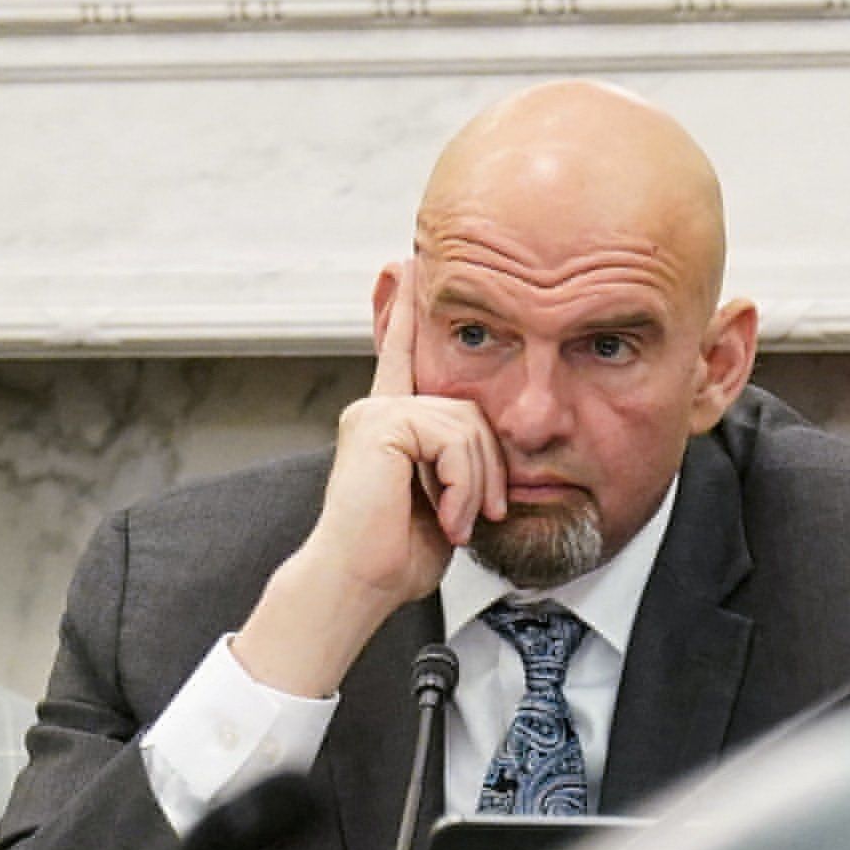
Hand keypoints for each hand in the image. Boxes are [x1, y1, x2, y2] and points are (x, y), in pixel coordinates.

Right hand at [226, 294, 505, 703]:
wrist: (358, 585)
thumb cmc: (397, 557)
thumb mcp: (444, 501)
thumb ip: (458, 462)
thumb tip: (491, 446)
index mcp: (388, 424)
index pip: (401, 355)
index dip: (403, 311)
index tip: (405, 264)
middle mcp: (376, 409)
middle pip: (469, 409)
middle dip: (486, 467)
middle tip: (479, 517)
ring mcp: (375, 414)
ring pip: (466, 423)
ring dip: (476, 483)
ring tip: (459, 523)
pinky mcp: (379, 425)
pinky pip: (451, 437)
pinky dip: (461, 484)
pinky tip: (447, 516)